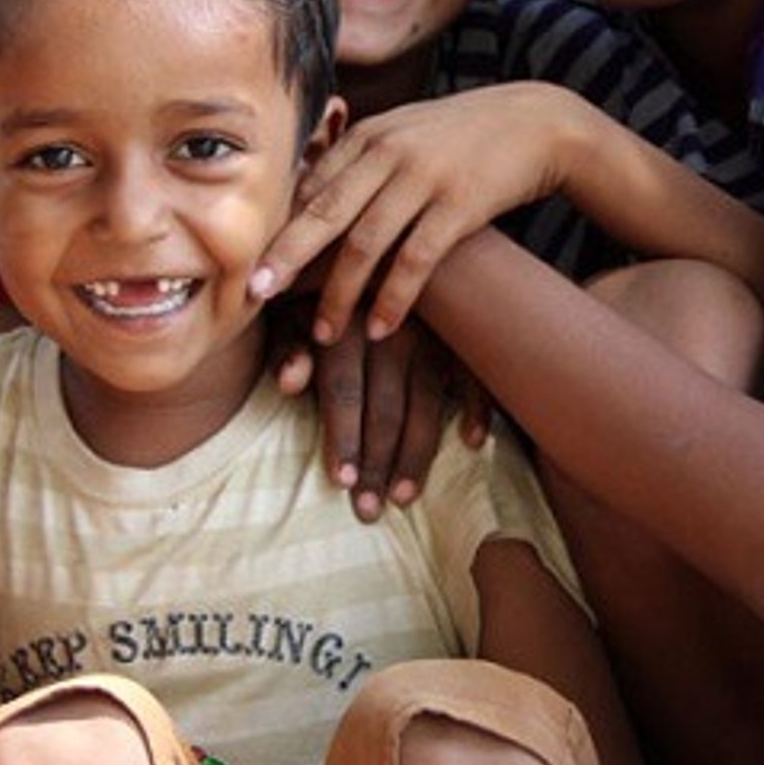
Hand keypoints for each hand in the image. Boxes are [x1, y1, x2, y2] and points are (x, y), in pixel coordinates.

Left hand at [250, 86, 576, 342]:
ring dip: (340, 294)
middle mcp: (388, 153)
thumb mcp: (405, 133)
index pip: (309, 186)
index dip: (277, 228)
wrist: (538, 121)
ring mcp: (423, 178)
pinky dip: (394, 298)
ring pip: (365, 244)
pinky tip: (379, 328)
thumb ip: (361, 160)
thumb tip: (310, 197)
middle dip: (285, 258)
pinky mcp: (460, 205)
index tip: (246, 263)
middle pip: (323, 213)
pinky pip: (416, 260)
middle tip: (254, 295)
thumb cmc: (462, 136)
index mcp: (368, 137)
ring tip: (323, 334)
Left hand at [274, 310, 475, 521]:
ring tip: (404, 497)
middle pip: (386, 408)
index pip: (345, 390)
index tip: (340, 482)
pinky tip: (473, 442)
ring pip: (428, 404)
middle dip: (376, 464)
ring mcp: (432, 334)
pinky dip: (477, 408)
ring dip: (416, 456)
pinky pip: (474, 376)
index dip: (343, 437)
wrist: (368, 254)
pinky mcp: (459, 336)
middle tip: (368, 510)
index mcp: (347, 322)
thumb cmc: (316, 294)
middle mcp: (393, 329)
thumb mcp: (288, 313)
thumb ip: (286, 349)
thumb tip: (291, 383)